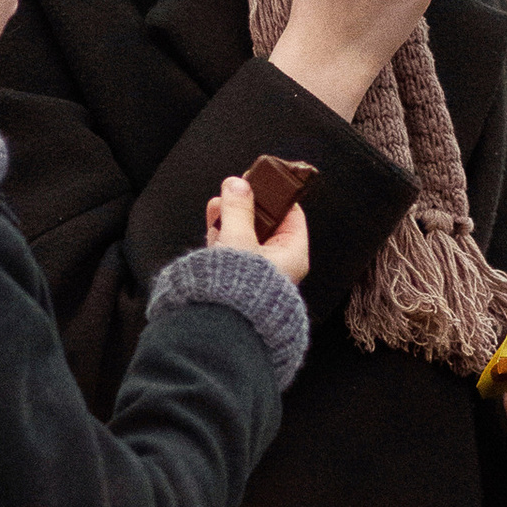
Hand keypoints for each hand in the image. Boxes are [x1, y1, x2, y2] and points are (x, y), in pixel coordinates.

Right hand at [206, 169, 311, 288]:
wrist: (219, 324)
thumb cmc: (239, 290)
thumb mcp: (238, 239)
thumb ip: (237, 209)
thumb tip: (238, 185)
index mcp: (292, 256)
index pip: (292, 216)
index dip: (276, 196)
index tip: (260, 181)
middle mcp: (279, 267)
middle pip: (267, 226)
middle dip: (248, 206)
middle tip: (236, 188)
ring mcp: (258, 275)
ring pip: (248, 237)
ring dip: (233, 219)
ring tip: (220, 201)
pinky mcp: (239, 282)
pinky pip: (234, 252)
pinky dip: (225, 236)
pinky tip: (214, 221)